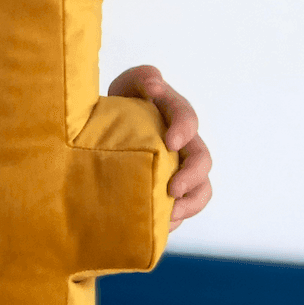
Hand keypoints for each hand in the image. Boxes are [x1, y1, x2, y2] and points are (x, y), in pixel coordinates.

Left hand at [106, 65, 212, 232]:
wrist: (102, 135)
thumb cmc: (118, 106)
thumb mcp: (126, 86)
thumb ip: (141, 77)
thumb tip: (154, 83)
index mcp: (172, 114)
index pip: (185, 117)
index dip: (183, 128)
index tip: (172, 141)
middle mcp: (183, 144)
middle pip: (201, 160)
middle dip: (191, 176)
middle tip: (173, 189)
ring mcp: (179, 169)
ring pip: (200, 190)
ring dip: (189, 205)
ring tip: (170, 217)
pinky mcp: (170, 192)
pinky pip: (182, 209)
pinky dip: (175, 220)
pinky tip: (160, 227)